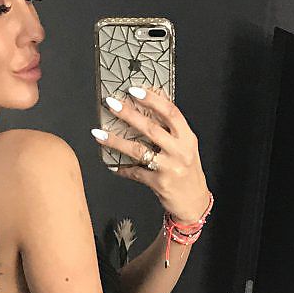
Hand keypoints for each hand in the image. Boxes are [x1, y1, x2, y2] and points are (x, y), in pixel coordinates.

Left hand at [96, 84, 209, 222]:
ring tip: (99, 134)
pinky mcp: (159, 184)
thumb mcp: (186, 148)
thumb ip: (171, 131)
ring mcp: (170, 168)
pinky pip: (136, 173)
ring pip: (139, 150)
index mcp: (187, 138)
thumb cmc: (188, 172)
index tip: (134, 90)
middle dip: (129, 114)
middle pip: (152, 128)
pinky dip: (122, 168)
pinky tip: (112, 164)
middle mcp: (180, 151)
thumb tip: (149, 106)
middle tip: (112, 104)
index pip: (171, 112)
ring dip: (116, 141)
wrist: (194, 202)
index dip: (152, 99)